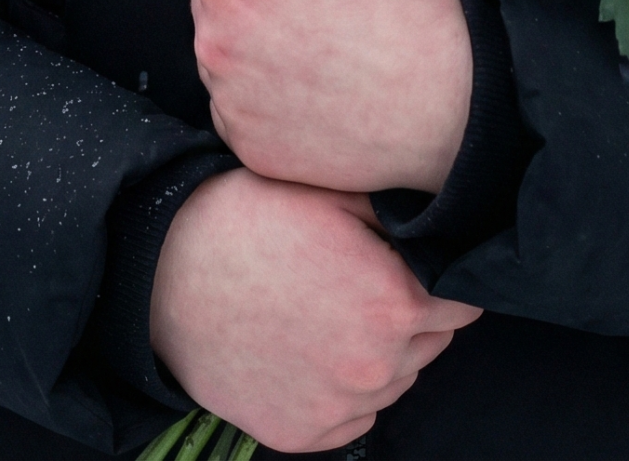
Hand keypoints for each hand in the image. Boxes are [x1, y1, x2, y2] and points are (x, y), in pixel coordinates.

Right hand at [149, 168, 481, 453]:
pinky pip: (353, 416)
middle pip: (432, 345)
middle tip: (367, 281)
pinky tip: (311, 348)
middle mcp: (374, 366)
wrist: (167, 273)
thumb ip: (400, 221)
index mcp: (393, 303)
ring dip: (381, 352)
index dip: (444, 280)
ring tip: (332, 311)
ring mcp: (336, 407)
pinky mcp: (300, 434)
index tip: (421, 266)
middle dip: (413, 315)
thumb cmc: (250, 220)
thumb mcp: (332, 194)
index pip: (461, 305)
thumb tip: (445, 231)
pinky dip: (344, 389)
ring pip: (394, 382)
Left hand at [182, 0, 472, 194]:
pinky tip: (317, 82)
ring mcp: (228, 103)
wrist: (447, 114)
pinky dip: (263, 86)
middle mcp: (213, 46)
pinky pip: (236, 100)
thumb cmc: (404, 5)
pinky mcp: (247, 146)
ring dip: (252, 30)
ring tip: (319, 37)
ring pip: (221, 44)